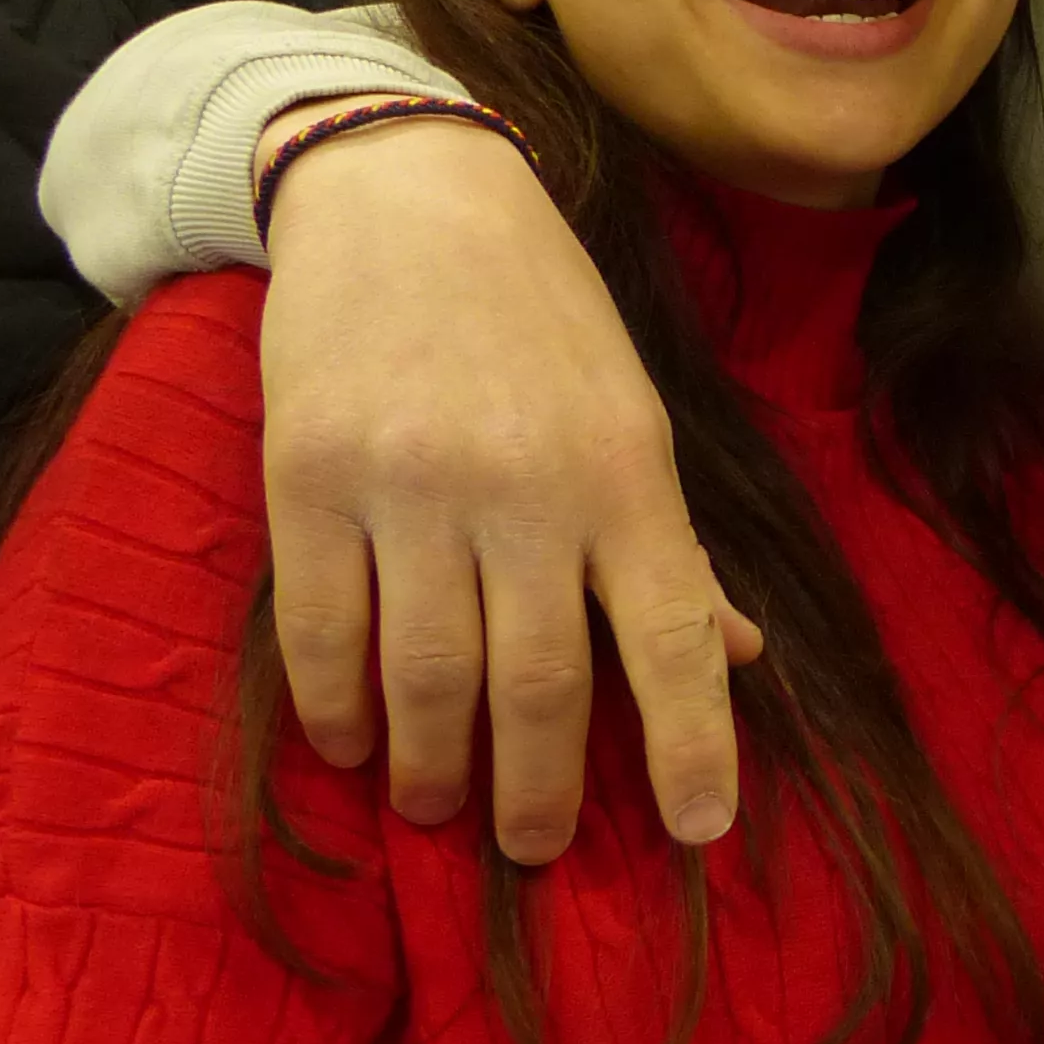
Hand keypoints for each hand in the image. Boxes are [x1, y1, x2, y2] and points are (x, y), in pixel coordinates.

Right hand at [254, 110, 758, 858]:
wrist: (408, 194)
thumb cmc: (541, 317)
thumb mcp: (633, 415)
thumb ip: (670, 546)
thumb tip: (734, 657)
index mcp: (627, 475)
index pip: (673, 638)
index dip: (694, 747)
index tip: (700, 835)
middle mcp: (527, 487)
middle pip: (541, 685)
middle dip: (540, 791)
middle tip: (533, 849)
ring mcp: (413, 484)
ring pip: (428, 675)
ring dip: (435, 766)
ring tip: (438, 808)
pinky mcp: (309, 475)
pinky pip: (320, 628)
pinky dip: (337, 707)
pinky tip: (354, 743)